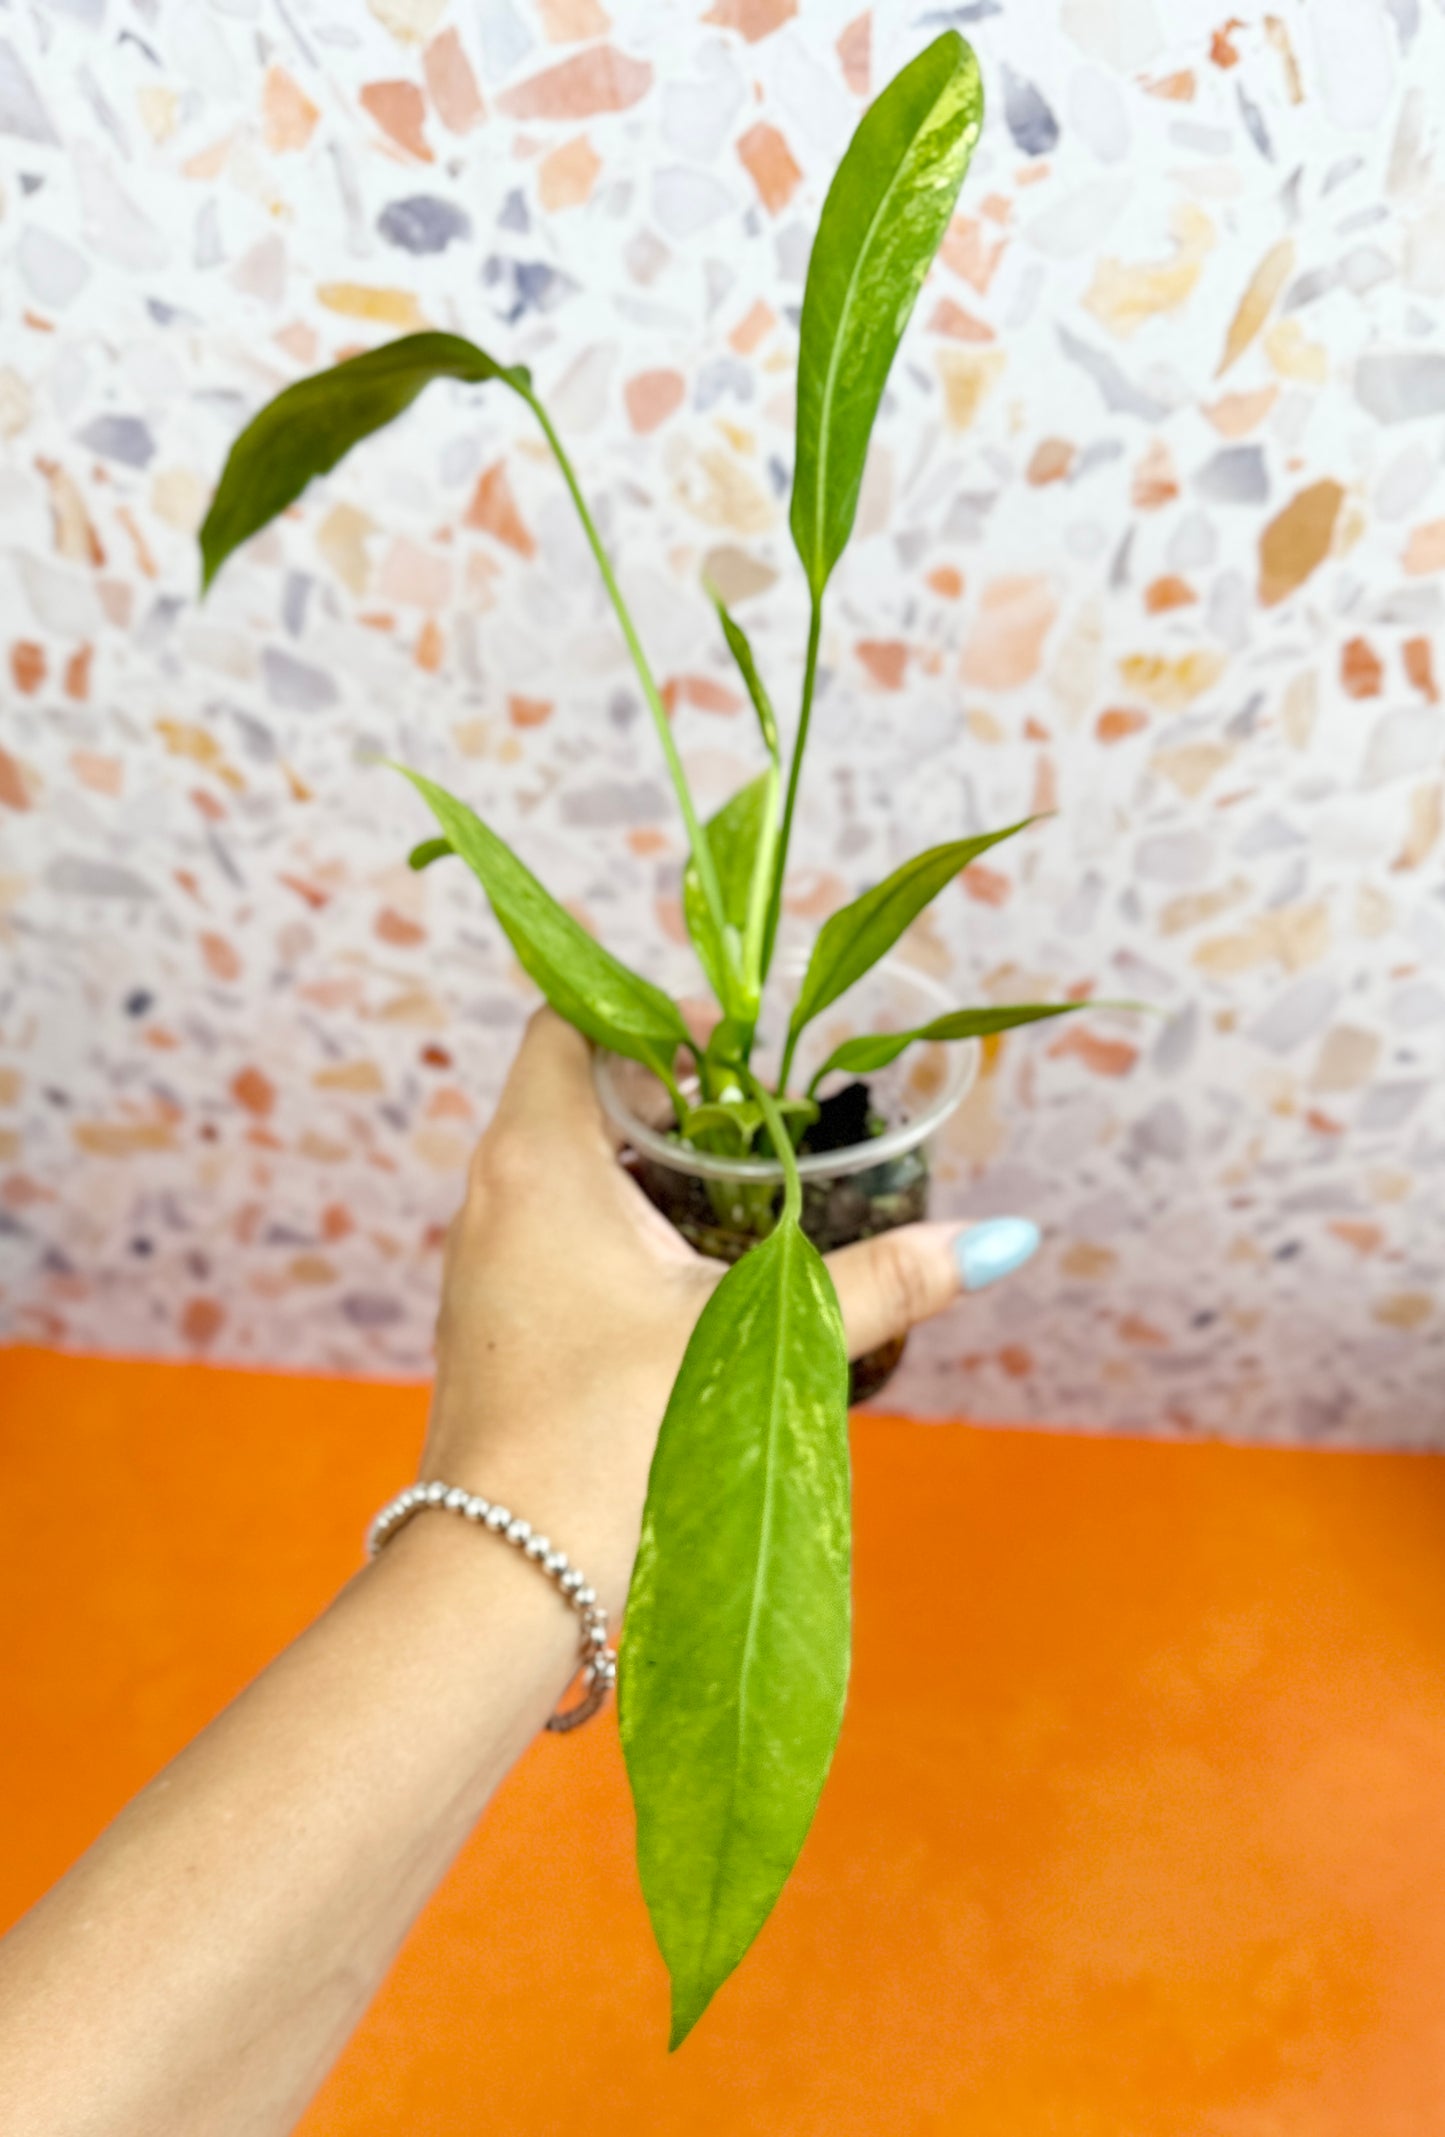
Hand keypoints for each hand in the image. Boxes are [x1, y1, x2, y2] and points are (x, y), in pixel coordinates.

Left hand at [422, 1010, 1037, 1613]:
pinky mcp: (495, 1325)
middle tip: (765, 1118)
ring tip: (747, 1190)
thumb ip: (879, 1284)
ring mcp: (484, 1265)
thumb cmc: (610, 1442)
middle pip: (575, 1090)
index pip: (572, 1023)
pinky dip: (621, 1223)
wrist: (502, 1587)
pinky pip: (554, 1231)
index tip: (741, 1048)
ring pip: (565, 1166)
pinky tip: (695, 1274)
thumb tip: (996, 1241)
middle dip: (673, 1092)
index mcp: (537, 1162)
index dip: (654, 1015)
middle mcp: (493, 1198)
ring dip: (648, 1162)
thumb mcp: (754, 1342)